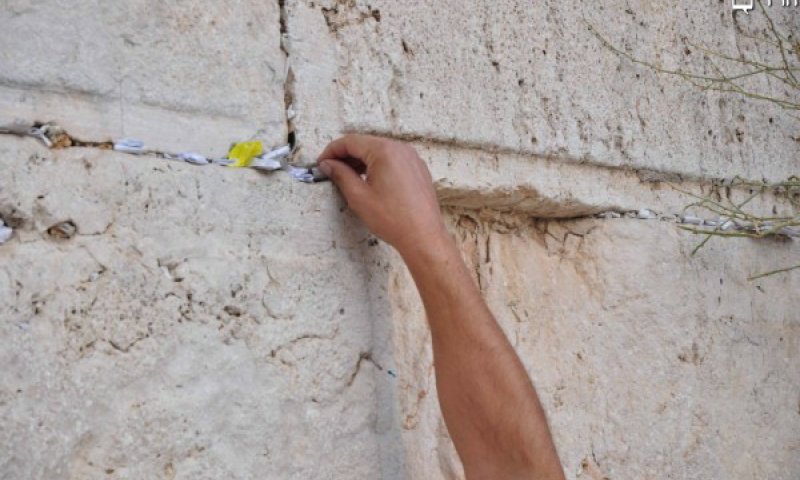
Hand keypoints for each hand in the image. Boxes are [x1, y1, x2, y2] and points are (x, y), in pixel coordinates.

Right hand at [317, 135, 447, 255]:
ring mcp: (412, 158)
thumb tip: (328, 164)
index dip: (332, 151)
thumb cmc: (393, 219)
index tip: (321, 163)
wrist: (423, 236)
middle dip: (346, 156)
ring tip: (348, 177)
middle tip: (331, 171)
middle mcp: (400, 149)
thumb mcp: (358, 196)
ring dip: (361, 161)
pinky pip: (393, 160)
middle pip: (365, 144)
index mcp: (385, 151)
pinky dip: (378, 166)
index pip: (350, 141)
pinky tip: (369, 181)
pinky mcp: (418, 169)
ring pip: (379, 151)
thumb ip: (340, 175)